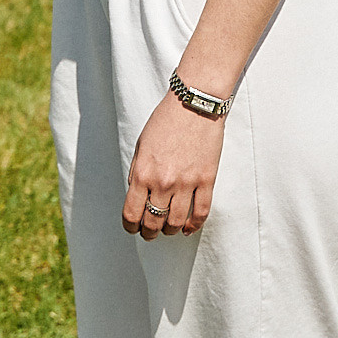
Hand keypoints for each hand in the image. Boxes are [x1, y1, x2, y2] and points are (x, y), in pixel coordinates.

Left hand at [124, 92, 224, 238]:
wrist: (193, 104)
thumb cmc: (166, 121)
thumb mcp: (141, 146)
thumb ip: (137, 173)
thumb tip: (138, 196)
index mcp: (142, 173)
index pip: (132, 214)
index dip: (131, 227)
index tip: (133, 228)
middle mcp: (163, 182)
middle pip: (153, 222)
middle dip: (149, 232)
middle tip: (150, 232)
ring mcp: (186, 183)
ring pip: (176, 222)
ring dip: (170, 231)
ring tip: (168, 229)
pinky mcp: (206, 180)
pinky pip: (200, 212)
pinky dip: (193, 225)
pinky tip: (187, 227)